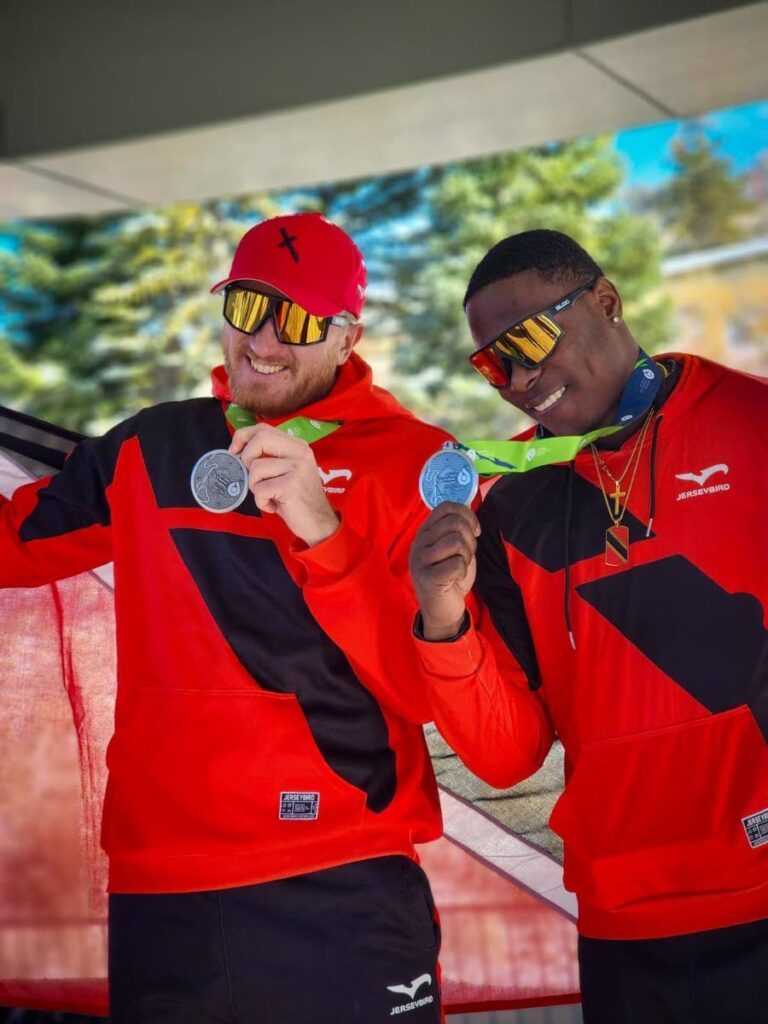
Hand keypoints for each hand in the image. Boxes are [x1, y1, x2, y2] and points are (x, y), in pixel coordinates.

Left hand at [229, 424, 338, 545]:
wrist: (319, 523)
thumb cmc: (297, 499)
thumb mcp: (286, 471)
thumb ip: (270, 457)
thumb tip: (237, 450)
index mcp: (298, 446)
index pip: (264, 428)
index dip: (243, 437)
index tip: (234, 451)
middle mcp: (300, 453)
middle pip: (260, 439)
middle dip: (246, 458)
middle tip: (252, 476)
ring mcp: (297, 468)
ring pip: (256, 468)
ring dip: (256, 487)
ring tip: (270, 496)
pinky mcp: (291, 486)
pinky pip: (260, 489)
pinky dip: (262, 502)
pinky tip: (274, 506)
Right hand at [409, 502, 479, 639]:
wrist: (442, 610)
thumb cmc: (450, 577)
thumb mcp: (453, 549)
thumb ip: (457, 530)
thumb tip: (469, 510)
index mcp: (425, 532)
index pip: (445, 507)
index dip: (466, 514)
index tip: (474, 530)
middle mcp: (419, 543)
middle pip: (454, 523)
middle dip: (470, 538)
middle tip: (467, 554)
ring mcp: (420, 561)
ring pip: (456, 541)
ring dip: (467, 555)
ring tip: (461, 566)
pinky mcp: (427, 578)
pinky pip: (456, 563)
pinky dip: (463, 571)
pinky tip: (456, 578)